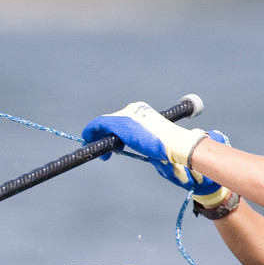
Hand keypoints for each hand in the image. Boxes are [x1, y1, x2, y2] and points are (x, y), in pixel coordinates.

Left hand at [81, 103, 225, 188]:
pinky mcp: (119, 122)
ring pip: (104, 123)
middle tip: (104, 155)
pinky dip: (90, 132)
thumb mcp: (158, 145)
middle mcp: (135, 109)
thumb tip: (154, 155)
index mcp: (144, 113)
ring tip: (100, 155)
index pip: (123, 120)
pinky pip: (98, 125)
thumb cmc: (173, 150)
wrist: (177, 147)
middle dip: (104, 137)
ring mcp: (126, 114)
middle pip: (112, 121)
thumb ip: (150, 144)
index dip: (114, 134)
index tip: (114, 148)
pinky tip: (87, 141)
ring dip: (97, 137)